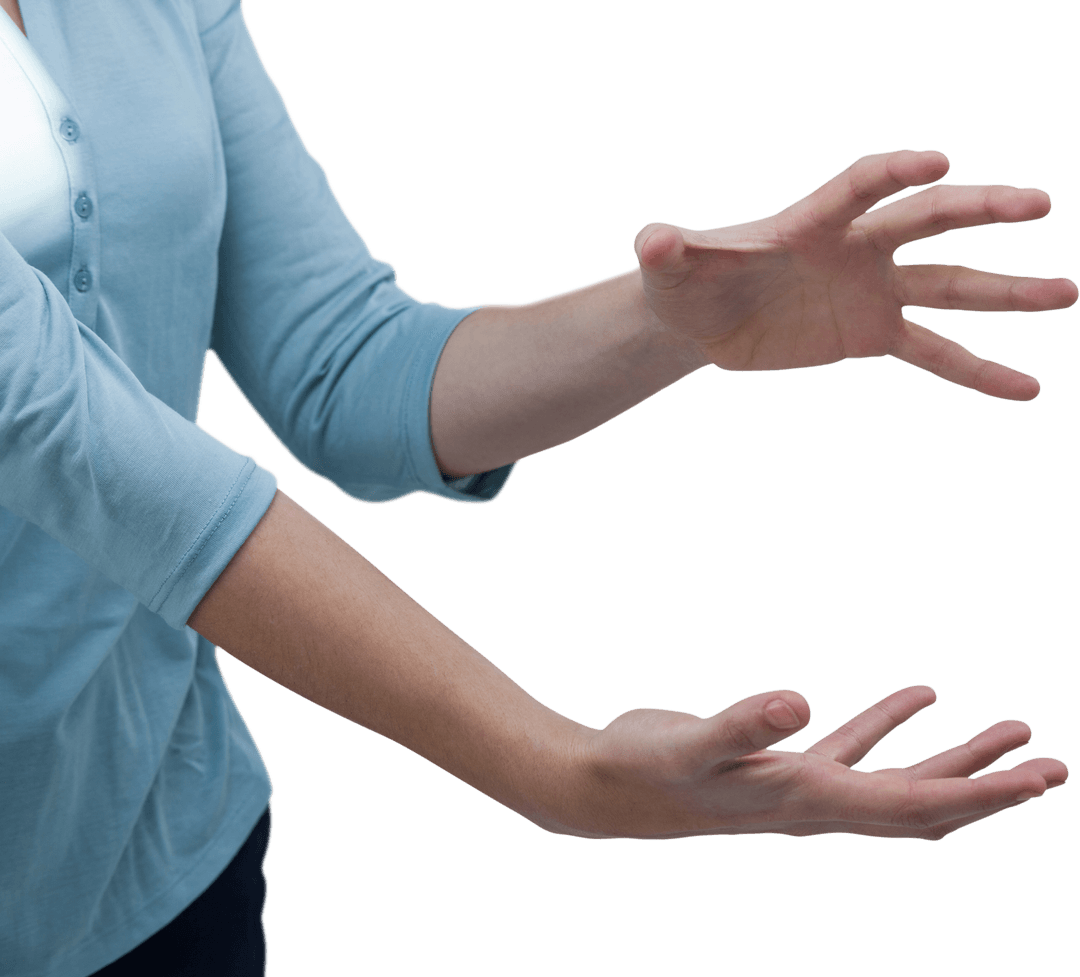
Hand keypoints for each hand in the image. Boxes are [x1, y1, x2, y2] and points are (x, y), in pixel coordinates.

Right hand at [572, 685, 1067, 839]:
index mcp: (811, 803)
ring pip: (900, 779)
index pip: (918, 806)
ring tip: (1007, 728)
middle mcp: (819, 805)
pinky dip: (891, 724)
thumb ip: (745, 724)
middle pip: (927, 804)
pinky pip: (855, 747)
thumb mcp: (693, 745)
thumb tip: (798, 701)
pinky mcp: (784, 765)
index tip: (1040, 778)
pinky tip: (916, 697)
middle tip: (1050, 763)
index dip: (983, 794)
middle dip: (990, 786)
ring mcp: (804, 787)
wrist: (611, 786)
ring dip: (954, 758)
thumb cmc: (650, 771)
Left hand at [633, 149, 1078, 399]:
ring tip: (1066, 292)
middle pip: (926, 221)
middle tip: (1036, 205)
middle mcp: (855, 248)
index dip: (895, 174)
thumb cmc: (689, 282)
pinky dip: (978, 372)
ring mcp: (872, 291)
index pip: (860, 187)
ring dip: (1006, 291)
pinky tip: (1027, 389)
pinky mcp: (872, 335)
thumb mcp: (672, 267)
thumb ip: (669, 249)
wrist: (705, 321)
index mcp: (812, 220)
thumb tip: (651, 238)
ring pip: (949, 286)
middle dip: (978, 210)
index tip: (936, 162)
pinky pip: (935, 354)